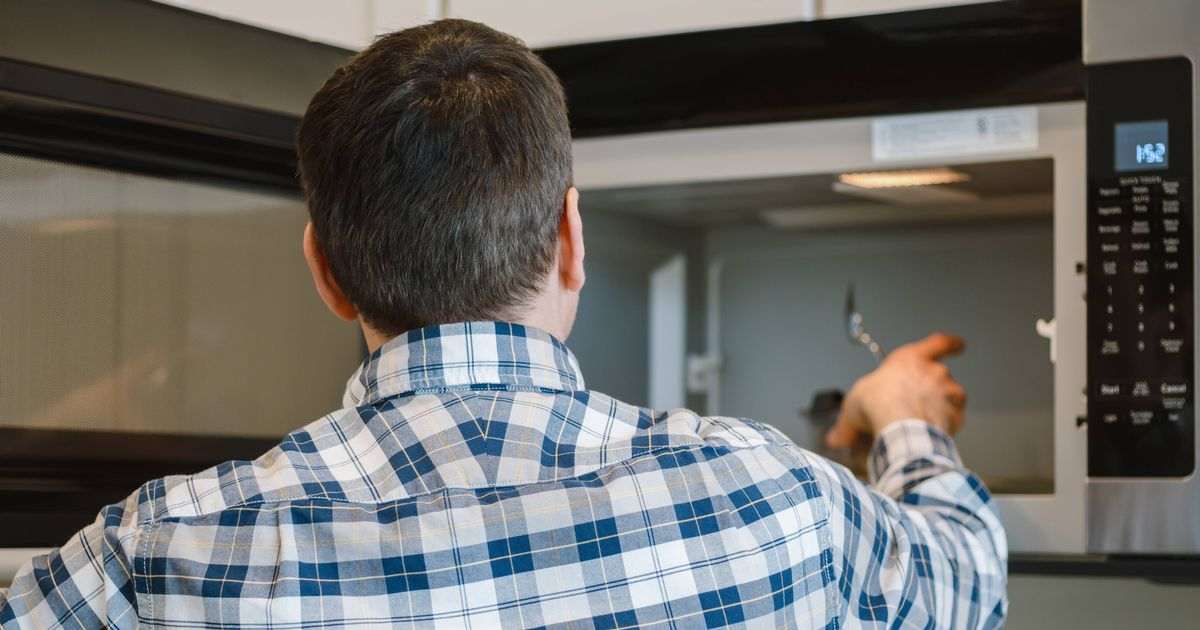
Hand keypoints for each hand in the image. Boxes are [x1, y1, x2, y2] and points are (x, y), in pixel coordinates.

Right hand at [826, 333, 966, 449]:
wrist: (902, 429)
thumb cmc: (880, 405)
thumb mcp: (854, 405)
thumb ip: (849, 420)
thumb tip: (837, 436)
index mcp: (910, 358)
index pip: (938, 342)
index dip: (949, 343)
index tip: (957, 344)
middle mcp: (933, 372)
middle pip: (941, 372)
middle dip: (933, 386)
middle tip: (917, 401)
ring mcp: (947, 393)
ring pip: (951, 396)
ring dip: (941, 405)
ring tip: (923, 419)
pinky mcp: (955, 415)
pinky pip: (954, 419)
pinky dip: (946, 425)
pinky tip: (930, 432)